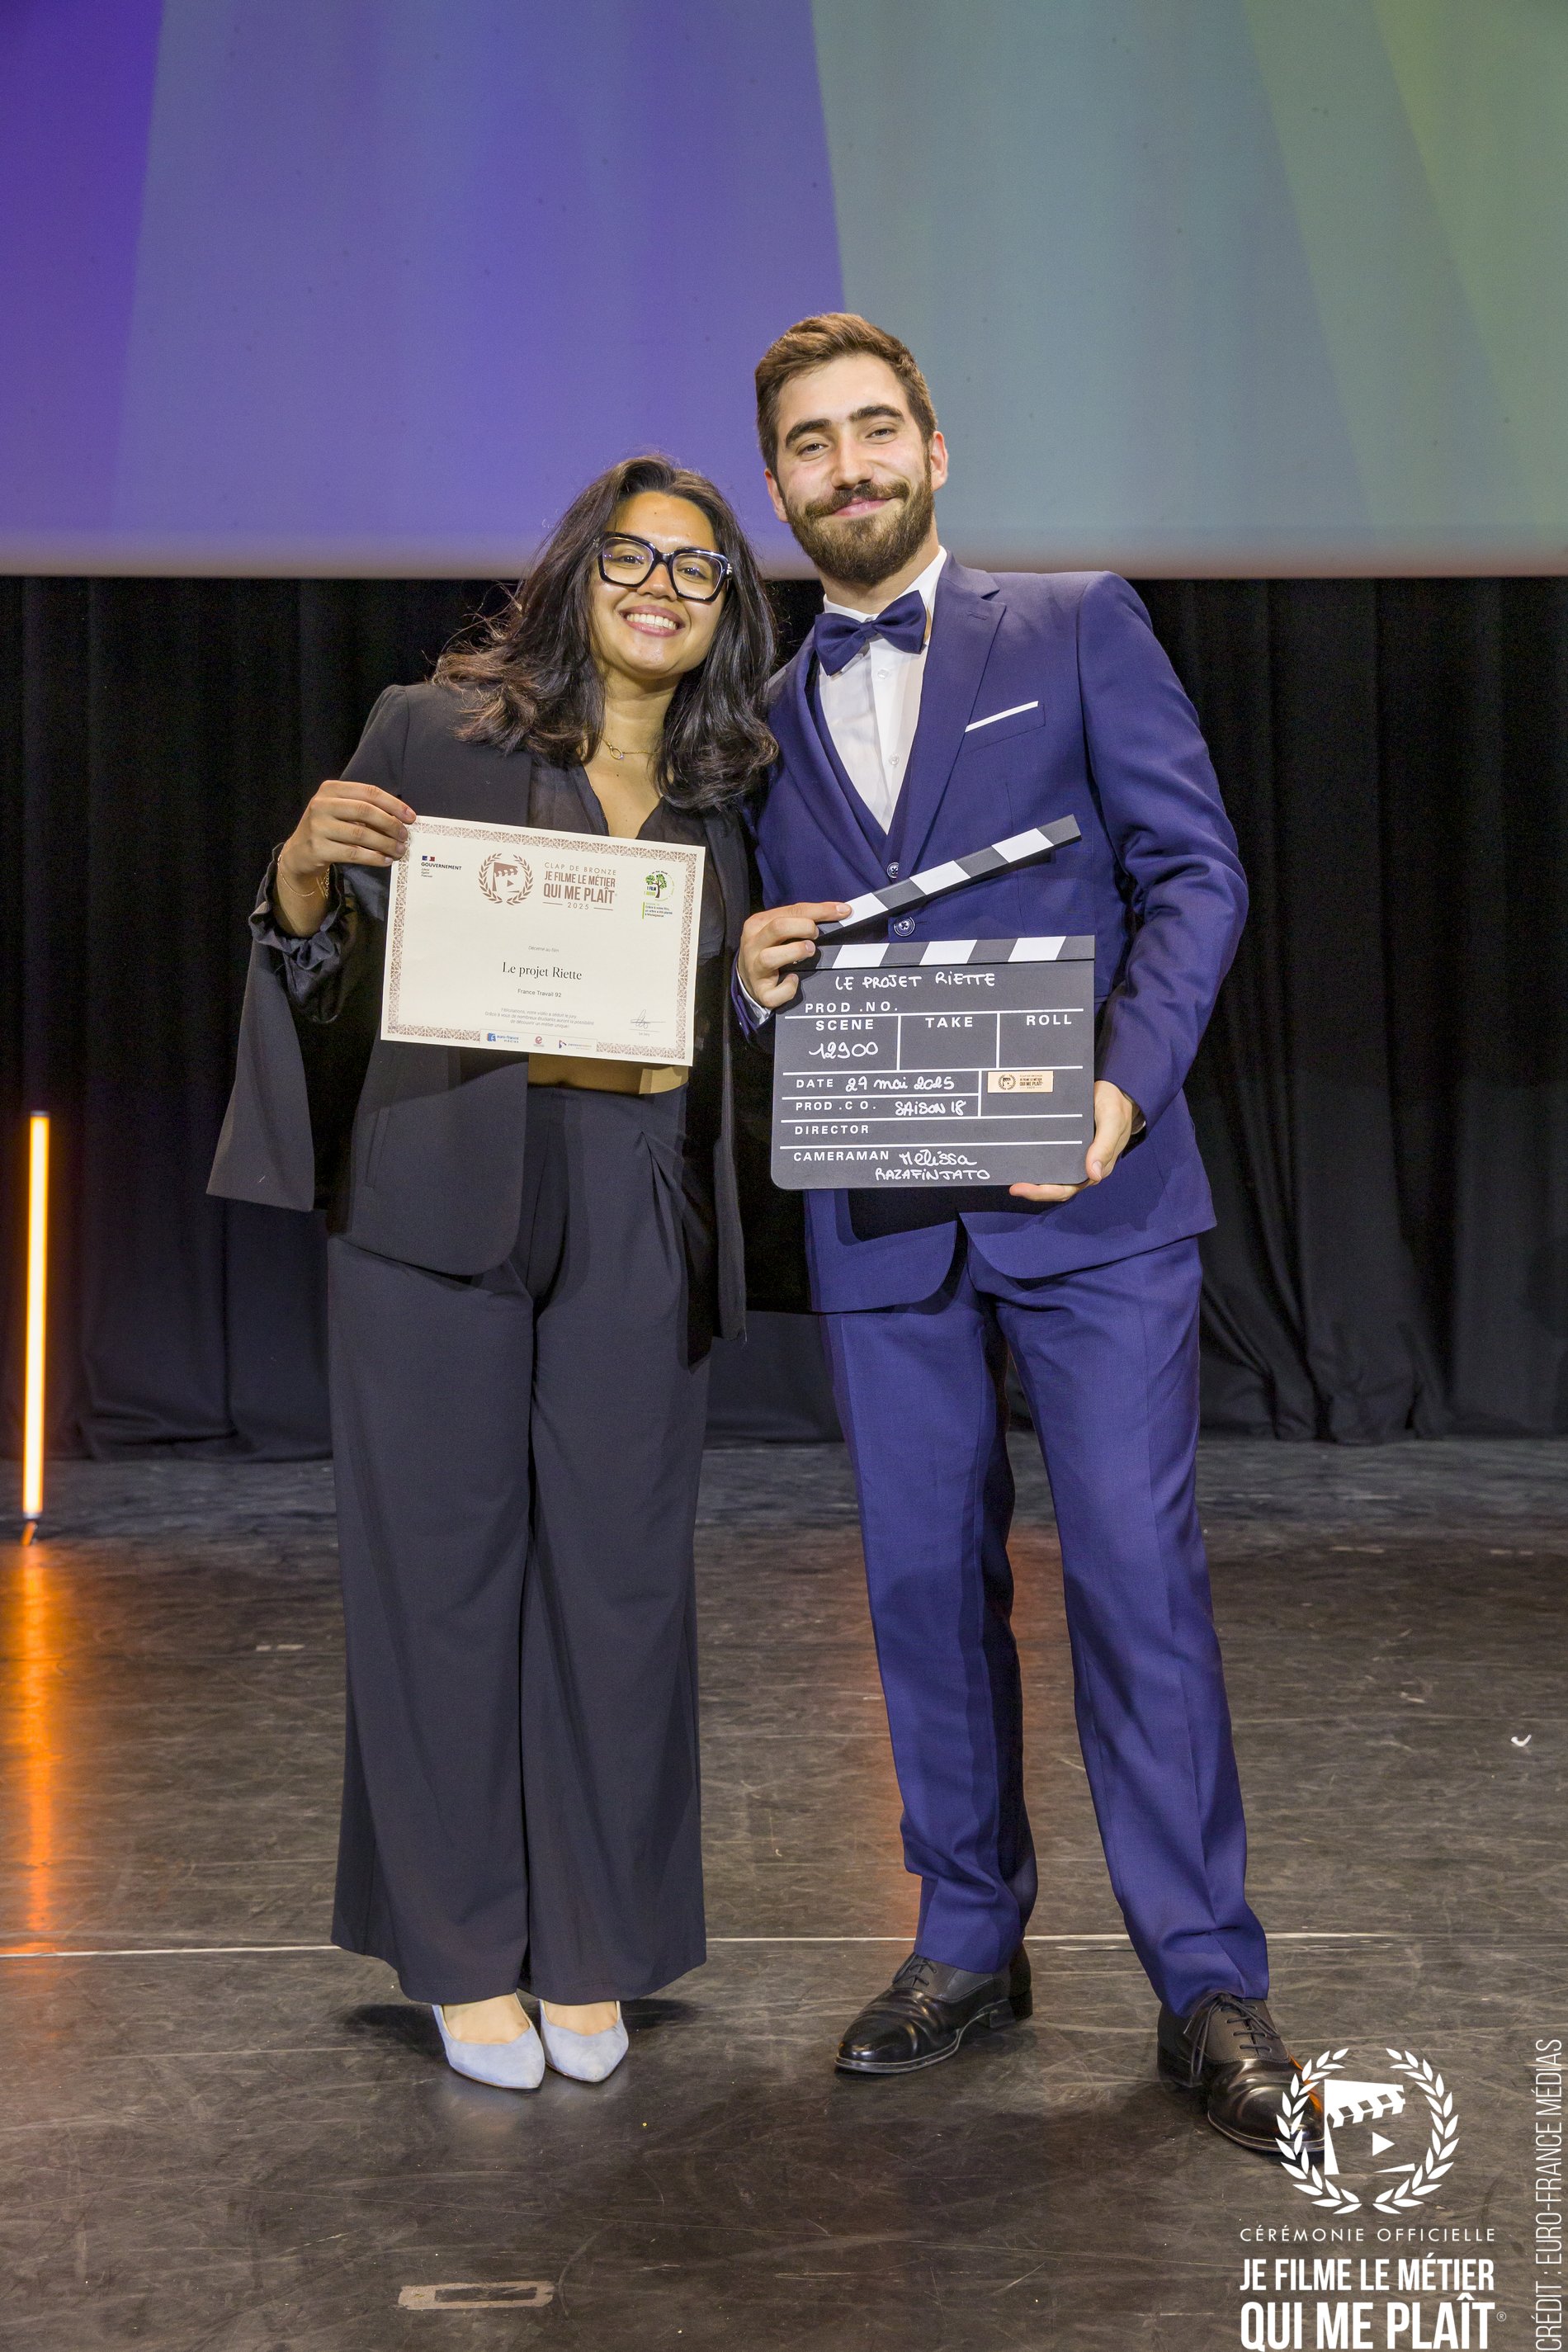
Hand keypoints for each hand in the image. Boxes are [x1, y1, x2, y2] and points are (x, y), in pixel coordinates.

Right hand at [273, 780, 415, 935]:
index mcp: (331, 789)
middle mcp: (322, 804)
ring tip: (399, 850)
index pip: (369, 792)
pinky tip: (385, 860)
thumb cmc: (328, 828)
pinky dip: (373, 857)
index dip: (393, 804)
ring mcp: (318, 826)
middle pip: (366, 811)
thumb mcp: (340, 810)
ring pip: (361, 834)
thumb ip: (364, 809)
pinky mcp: (318, 848)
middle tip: (405, 836)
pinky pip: (353, 853)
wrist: (299, 852)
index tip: (411, 817)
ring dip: (385, 844)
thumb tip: (401, 819)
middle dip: (391, 824)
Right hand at [737, 900, 852, 1009]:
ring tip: (809, 951)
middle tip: (816, 936)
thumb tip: (840, 911)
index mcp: (758, 923)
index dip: (820, 911)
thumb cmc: (770, 948)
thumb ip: (802, 919)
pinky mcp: (760, 992)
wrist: (747, 978)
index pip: (792, 911)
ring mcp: (754, 969)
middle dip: (804, 928)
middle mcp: (752, 945)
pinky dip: (788, 987)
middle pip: (778, 928)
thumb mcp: (780, 929)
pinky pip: (774, 992)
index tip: (843, 911)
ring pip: (770, 957)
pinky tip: (795, 980)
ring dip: (796, 952)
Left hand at [1009, 1080, 1140, 1202]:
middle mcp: (1083, 1166)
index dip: (1044, 1192)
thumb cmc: (1116, 1106)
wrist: (1118, 1091)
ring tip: (1011, 1174)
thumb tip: (1094, 1174)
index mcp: (1096, 1167)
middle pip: (1056, 1186)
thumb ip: (1104, 1146)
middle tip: (1012, 1187)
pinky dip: (1036, 1160)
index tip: (1021, 1188)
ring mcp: (1075, 1156)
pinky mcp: (1069, 1145)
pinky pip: (1051, 1157)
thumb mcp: (1112, 1122)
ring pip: (1051, 1174)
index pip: (1067, 1189)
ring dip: (1033, 1177)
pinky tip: (1020, 1155)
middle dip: (1033, 1190)